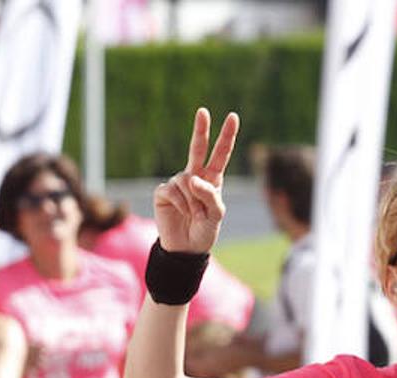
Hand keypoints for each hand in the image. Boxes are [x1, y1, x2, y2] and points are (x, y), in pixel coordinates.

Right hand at [153, 108, 239, 253]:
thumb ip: (210, 195)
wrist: (186, 248)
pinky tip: (182, 213)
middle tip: (203, 111)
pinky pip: (174, 190)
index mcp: (212, 180)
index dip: (226, 136)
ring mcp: (178, 183)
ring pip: (187, 180)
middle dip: (201, 130)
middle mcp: (194, 177)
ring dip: (194, 201)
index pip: (220, 154)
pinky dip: (182, 204)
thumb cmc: (204, 230)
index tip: (232, 117)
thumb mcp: (216, 215)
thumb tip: (193, 177)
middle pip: (198, 149)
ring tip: (195, 216)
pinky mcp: (164, 192)